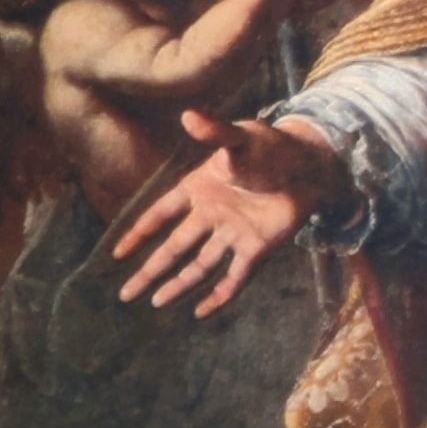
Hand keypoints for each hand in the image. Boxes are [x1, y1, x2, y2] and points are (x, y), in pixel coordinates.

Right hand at [115, 111, 349, 314]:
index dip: (140, 233)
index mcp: (199, 189)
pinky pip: (234, 276)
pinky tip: (201, 311)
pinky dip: (219, 294)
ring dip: (178, 284)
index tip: (118, 254)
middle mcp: (211, 215)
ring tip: (154, 301)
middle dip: (150, 270)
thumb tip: (189, 115)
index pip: (161, 214)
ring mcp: (233, 234)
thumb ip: (214, 131)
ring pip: (198, 266)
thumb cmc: (271, 147)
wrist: (309, 166)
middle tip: (125, 294)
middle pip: (173, 248)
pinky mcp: (257, 248)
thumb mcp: (240, 138)